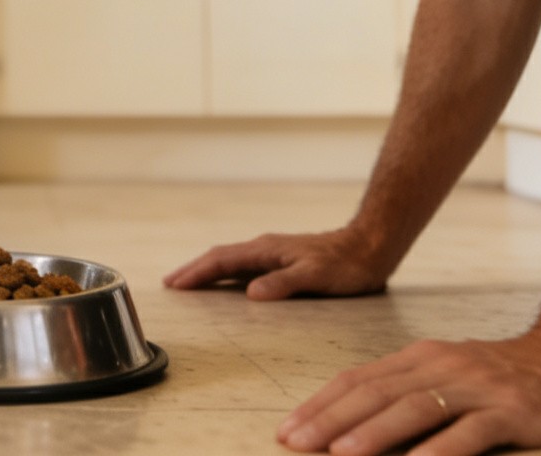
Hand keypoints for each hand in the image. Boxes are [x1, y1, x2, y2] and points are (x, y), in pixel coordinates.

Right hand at [163, 227, 392, 298]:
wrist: (370, 247)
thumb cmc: (346, 264)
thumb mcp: (316, 276)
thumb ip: (283, 283)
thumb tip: (250, 294)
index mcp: (266, 250)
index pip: (222, 259)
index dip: (197, 272)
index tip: (174, 284)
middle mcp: (265, 248)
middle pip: (220, 257)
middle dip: (193, 270)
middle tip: (170, 284)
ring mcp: (272, 253)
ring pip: (230, 261)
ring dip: (207, 271)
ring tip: (188, 283)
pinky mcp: (282, 261)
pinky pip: (243, 266)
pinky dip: (225, 274)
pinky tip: (226, 283)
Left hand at [276, 326, 540, 454]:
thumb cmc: (510, 376)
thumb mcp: (452, 377)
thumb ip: (410, 394)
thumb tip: (353, 427)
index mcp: (422, 358)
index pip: (359, 380)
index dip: (320, 404)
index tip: (286, 429)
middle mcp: (444, 366)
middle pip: (376, 392)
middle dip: (330, 420)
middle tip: (293, 443)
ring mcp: (478, 387)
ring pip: (415, 408)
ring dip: (373, 433)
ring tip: (339, 455)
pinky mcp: (512, 410)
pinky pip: (471, 432)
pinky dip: (441, 450)